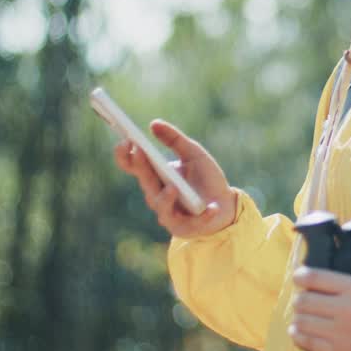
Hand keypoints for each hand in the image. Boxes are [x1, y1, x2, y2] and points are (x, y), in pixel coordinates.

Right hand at [113, 119, 235, 238]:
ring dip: (165, 198)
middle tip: (140, 151)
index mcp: (155, 177)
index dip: (125, 154)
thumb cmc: (206, 178)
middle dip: (141, 167)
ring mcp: (170, 213)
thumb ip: (174, 139)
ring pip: (161, 206)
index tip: (125, 139)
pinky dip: (202, 216)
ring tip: (172, 187)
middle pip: (145, 182)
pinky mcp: (188, 228)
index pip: (133, 166)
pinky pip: (192, 223)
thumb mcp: (193, 153)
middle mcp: (157, 195)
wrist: (225, 204)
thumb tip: (154, 123)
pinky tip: (210, 208)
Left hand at [288, 266, 350, 350]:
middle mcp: (344, 308)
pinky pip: (307, 343)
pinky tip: (300, 333)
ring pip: (301, 322)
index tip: (299, 278)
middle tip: (303, 303)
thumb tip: (324, 279)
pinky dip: (299, 336)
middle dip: (300, 301)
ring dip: (298, 319)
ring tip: (302, 319)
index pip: (315, 277)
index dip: (301, 276)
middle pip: (303, 301)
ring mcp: (339, 332)